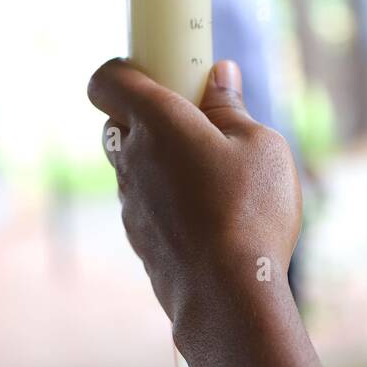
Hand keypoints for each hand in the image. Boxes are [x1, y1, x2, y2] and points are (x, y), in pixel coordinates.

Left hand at [87, 58, 301, 338]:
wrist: (227, 296)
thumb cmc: (248, 213)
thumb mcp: (260, 145)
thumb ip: (232, 108)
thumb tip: (220, 76)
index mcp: (155, 121)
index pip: (106, 79)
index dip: (123, 69)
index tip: (158, 70)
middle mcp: (131, 160)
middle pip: (117, 123)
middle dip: (147, 116)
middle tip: (193, 122)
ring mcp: (130, 204)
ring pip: (131, 168)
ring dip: (158, 162)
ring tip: (210, 176)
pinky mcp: (138, 239)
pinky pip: (145, 205)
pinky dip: (165, 200)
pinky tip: (207, 216)